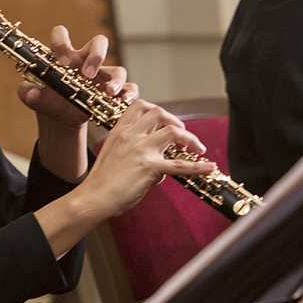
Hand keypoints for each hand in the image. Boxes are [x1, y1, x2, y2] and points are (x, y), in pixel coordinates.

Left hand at [17, 25, 137, 128]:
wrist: (61, 119)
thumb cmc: (48, 100)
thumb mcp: (34, 98)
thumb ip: (28, 93)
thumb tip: (29, 92)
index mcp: (65, 55)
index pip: (61, 35)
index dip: (61, 41)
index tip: (60, 60)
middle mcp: (86, 61)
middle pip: (99, 43)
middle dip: (96, 56)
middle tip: (87, 74)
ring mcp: (104, 76)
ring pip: (118, 70)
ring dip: (115, 80)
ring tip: (108, 92)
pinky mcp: (115, 93)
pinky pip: (129, 89)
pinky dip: (128, 95)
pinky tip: (122, 102)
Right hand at [74, 100, 215, 220]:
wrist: (94, 196)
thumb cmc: (102, 181)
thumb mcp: (114, 156)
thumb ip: (134, 152)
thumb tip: (158, 166)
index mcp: (120, 130)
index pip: (140, 106)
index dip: (156, 111)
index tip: (164, 121)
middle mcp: (131, 135)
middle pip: (159, 114)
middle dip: (176, 121)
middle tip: (183, 134)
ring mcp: (141, 149)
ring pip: (173, 132)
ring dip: (190, 139)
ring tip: (198, 148)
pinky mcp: (150, 167)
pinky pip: (179, 165)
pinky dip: (197, 167)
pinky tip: (209, 167)